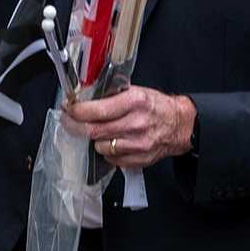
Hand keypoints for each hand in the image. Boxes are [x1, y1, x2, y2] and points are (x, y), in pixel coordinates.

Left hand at [64, 86, 196, 170]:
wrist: (181, 125)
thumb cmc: (156, 107)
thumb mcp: (136, 91)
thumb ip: (111, 94)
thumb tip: (84, 97)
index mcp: (134, 102)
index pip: (97, 110)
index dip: (76, 111)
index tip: (68, 108)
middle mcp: (135, 124)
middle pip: (93, 131)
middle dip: (76, 126)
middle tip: (70, 121)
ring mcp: (138, 144)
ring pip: (100, 147)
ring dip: (95, 140)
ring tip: (100, 131)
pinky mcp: (139, 160)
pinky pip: (111, 159)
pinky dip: (107, 152)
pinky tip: (113, 142)